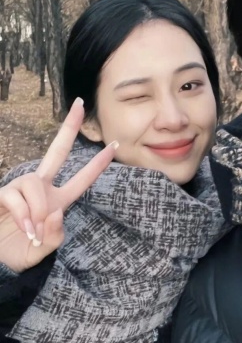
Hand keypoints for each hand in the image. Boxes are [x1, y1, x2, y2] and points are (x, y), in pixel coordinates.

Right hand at [0, 98, 117, 272]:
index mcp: (59, 200)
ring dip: (37, 208)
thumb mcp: (45, 249)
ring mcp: (22, 189)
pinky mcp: (3, 193)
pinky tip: (25, 227)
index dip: (99, 163)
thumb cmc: (23, 252)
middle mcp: (42, 188)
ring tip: (34, 230)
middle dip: (69, 128)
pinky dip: (23, 214)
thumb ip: (54, 236)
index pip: (83, 178)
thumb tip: (53, 212)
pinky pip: (16, 196)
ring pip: (35, 183)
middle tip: (79, 104)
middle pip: (57, 151)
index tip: (115, 144)